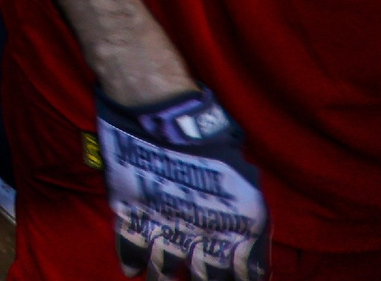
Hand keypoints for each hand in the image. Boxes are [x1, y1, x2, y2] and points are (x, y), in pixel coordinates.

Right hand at [96, 88, 268, 280]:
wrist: (164, 115)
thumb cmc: (209, 134)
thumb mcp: (242, 173)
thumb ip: (242, 202)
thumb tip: (241, 216)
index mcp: (239, 227)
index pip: (250, 272)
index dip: (245, 280)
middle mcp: (204, 236)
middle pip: (209, 278)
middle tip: (202, 280)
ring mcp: (165, 228)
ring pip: (165, 272)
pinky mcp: (133, 216)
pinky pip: (130, 249)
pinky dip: (131, 263)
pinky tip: (132, 271)